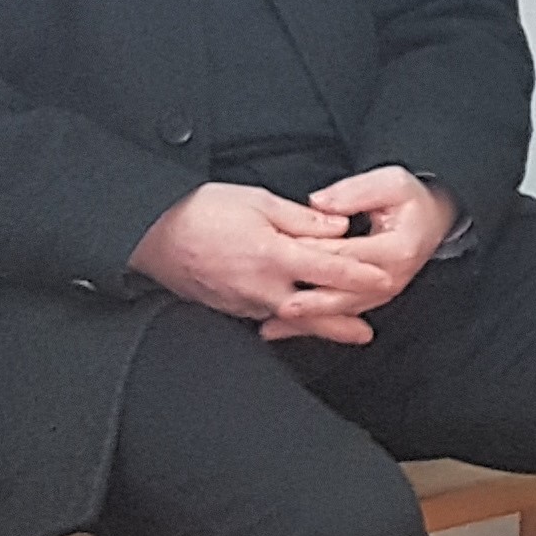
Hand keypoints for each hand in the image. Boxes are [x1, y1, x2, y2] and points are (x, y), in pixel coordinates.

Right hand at [126, 169, 456, 346]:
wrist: (150, 235)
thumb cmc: (200, 211)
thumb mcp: (257, 202)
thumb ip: (301, 218)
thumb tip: (338, 228)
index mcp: (274, 255)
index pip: (329, 269)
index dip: (361, 276)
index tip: (384, 280)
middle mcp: (261, 286)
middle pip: (314, 310)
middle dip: (344, 323)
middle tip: (368, 333)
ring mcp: (243, 302)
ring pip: (290, 318)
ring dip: (318, 325)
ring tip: (344, 333)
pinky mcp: (227, 307)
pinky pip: (265, 317)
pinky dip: (286, 321)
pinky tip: (296, 320)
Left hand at [268, 166, 460, 342]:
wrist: (433, 221)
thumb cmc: (411, 201)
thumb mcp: (391, 182)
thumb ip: (355, 192)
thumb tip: (319, 204)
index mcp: (395, 249)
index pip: (345, 255)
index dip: (312, 254)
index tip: (281, 252)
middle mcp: (390, 278)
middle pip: (341, 292)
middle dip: (307, 300)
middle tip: (277, 303)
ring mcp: (382, 293)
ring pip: (339, 310)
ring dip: (306, 320)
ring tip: (275, 325)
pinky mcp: (373, 299)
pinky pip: (340, 314)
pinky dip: (313, 323)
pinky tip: (286, 328)